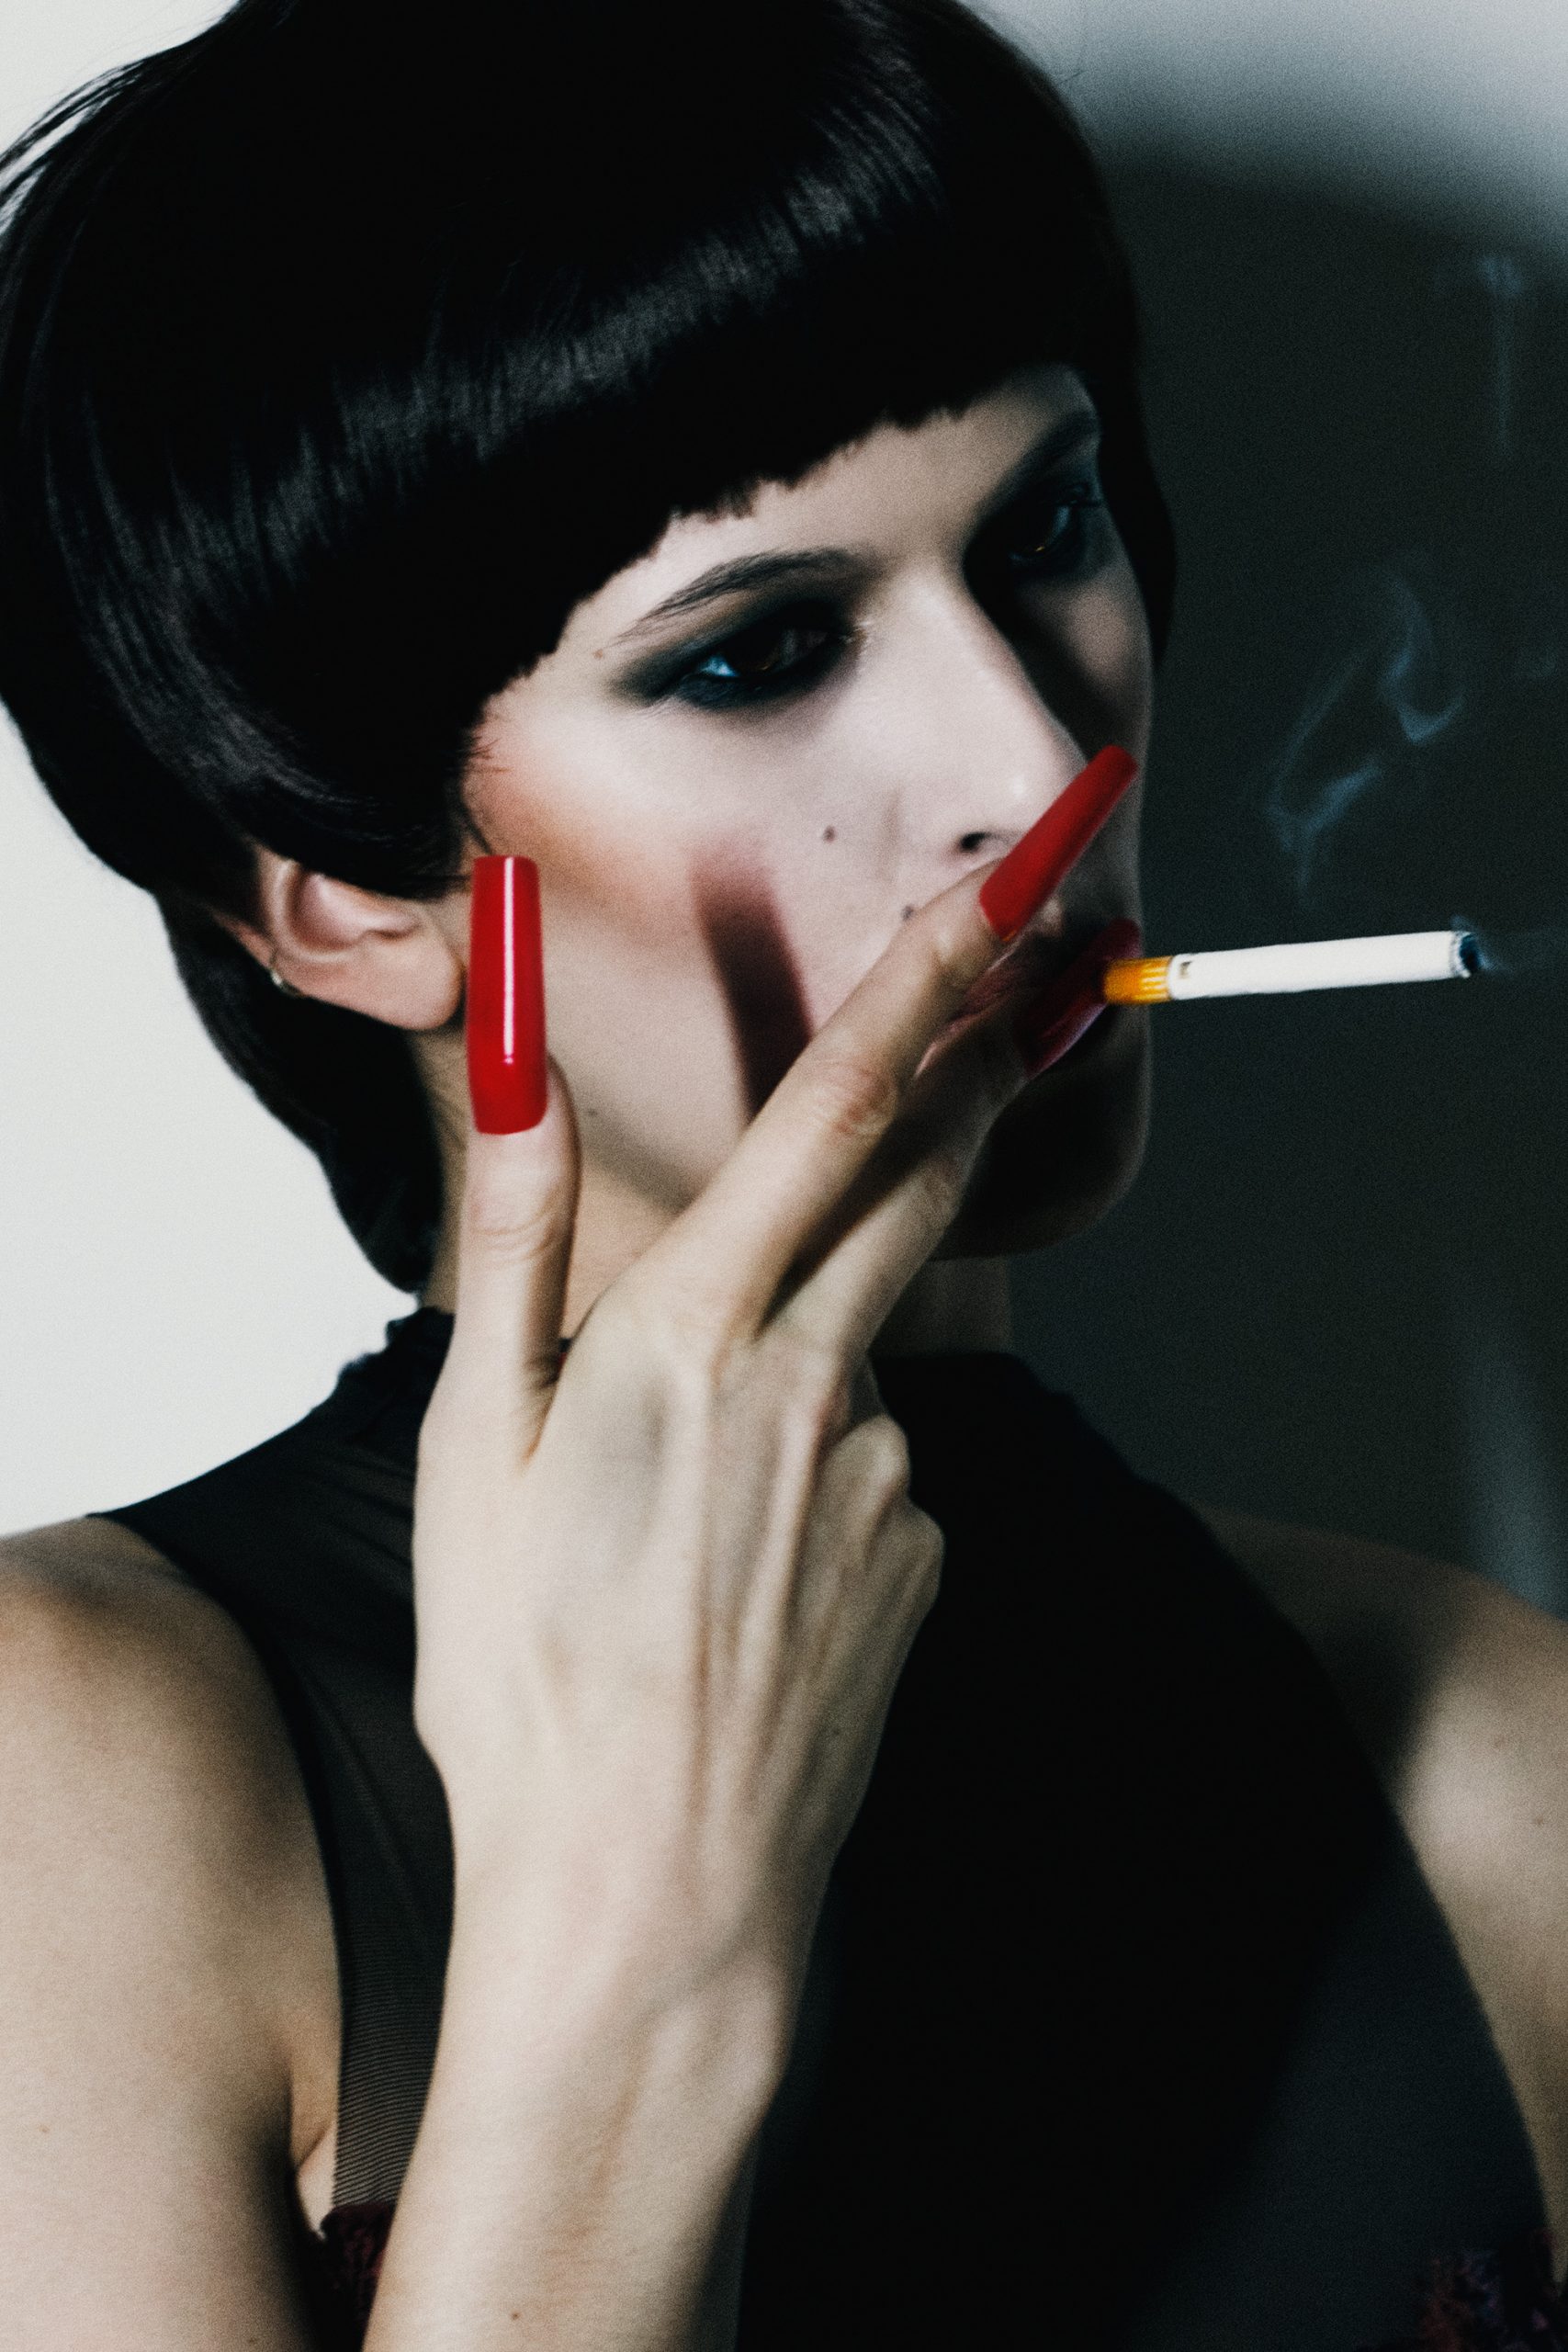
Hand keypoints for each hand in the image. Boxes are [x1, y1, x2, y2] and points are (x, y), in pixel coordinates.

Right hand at [411, 813, 1118, 2015]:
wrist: (650, 1893)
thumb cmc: (527, 1676)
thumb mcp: (468, 1446)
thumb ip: (514, 1248)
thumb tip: (519, 1093)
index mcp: (692, 1332)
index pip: (834, 1114)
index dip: (922, 991)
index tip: (996, 902)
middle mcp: (818, 1379)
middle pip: (918, 1179)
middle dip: (961, 1077)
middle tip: (998, 1014)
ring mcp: (891, 1470)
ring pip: (868, 1345)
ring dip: (813, 1352)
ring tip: (684, 1517)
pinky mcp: (929, 1552)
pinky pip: (877, 1466)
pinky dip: (821, 1474)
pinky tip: (740, 1577)